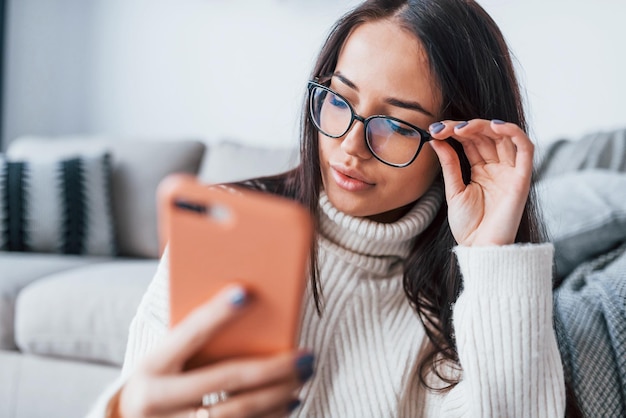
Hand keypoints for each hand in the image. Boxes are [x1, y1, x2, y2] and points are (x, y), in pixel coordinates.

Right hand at [116, 285, 312, 417]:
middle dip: (273, 367)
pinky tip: (289, 403)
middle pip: (226, 380)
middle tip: (306, 356)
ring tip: (303, 378)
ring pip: (237, 414)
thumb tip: (242, 299)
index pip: (189, 334)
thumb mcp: (162, 358)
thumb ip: (192, 339)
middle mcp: (157, 401)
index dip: (217, 314)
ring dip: (278, 395)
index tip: (247, 293)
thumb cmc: (157, 380)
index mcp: (150, 367)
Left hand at [429, 119, 533, 245]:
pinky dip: (513, 132)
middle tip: (444, 128)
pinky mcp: (522, 177)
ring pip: (503, 136)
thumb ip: (449, 164)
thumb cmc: (469, 226)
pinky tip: (494, 126)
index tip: (434, 130)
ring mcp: (511, 171)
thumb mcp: (454, 190)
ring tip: (461, 128)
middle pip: (485, 135)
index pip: (471, 141)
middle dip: (464, 127)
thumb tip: (436, 138)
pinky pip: (525, 148)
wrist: (481, 249)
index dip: (455, 131)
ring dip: (483, 126)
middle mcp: (498, 167)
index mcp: (481, 170)